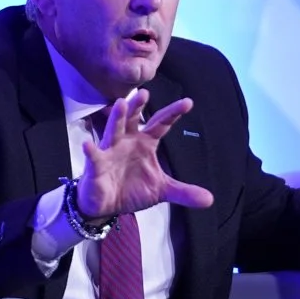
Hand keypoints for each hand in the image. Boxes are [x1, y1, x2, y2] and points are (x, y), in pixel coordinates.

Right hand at [75, 88, 214, 218]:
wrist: (106, 204)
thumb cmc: (132, 189)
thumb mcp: (161, 190)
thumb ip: (183, 192)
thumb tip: (210, 200)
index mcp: (145, 144)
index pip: (161, 124)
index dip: (173, 113)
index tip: (188, 102)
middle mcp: (128, 142)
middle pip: (133, 120)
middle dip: (138, 107)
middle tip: (145, 94)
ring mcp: (110, 151)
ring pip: (114, 131)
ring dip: (117, 118)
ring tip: (121, 104)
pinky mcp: (96, 165)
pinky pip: (94, 157)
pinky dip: (91, 151)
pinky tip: (89, 146)